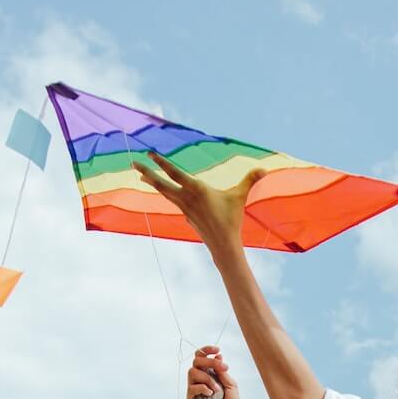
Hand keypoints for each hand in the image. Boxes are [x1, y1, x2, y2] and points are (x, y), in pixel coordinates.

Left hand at [137, 150, 262, 253]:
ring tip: (142, 175)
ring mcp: (183, 208)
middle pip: (161, 184)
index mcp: (196, 189)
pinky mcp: (185, 216)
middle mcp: (186, 198)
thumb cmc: (231, 219)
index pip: (175, 173)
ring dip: (153, 182)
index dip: (162, 162)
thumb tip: (264, 169)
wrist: (223, 244)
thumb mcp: (239, 197)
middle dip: (147, 172)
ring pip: (164, 192)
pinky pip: (174, 202)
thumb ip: (249, 180)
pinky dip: (167, 194)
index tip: (150, 153)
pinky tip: (166, 191)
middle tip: (133, 163)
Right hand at [187, 345, 238, 398]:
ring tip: (217, 390)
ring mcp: (193, 390)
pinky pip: (192, 388)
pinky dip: (203, 388)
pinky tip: (211, 394)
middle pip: (196, 361)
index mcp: (208, 374)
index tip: (217, 350)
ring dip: (208, 378)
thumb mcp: (231, 384)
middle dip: (209, 362)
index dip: (207, 350)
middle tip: (222, 368)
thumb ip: (222, 371)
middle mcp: (199, 380)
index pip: (201, 357)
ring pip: (192, 372)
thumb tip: (218, 356)